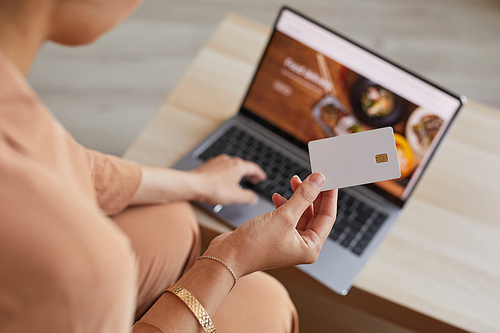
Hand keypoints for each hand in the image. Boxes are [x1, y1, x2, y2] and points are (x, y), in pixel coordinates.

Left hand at [189, 154, 266, 205]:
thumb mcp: (236, 197)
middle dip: (249, 173)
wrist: (192, 185)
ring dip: (237, 172)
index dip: (259, 174)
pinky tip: (223, 179)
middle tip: (252, 179)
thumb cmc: (213, 189)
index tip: (261, 177)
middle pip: (243, 165)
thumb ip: (248, 197)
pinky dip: (227, 172)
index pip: (253, 168)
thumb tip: (253, 198)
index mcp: (238, 166)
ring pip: (231, 165)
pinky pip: (221, 167)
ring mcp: (218, 162)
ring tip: (238, 180)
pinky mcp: (209, 165)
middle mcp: (228, 161)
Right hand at [205, 173, 337, 277]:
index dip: (329, 196)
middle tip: (311, 176)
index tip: (329, 178)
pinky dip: (284, 204)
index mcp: (310, 247)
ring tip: (293, 181)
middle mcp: (301, 246)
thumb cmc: (254, 244)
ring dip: (297, 197)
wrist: (227, 256)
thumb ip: (303, 196)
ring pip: (300, 213)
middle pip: (315, 214)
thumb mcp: (284, 216)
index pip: (328, 217)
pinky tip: (277, 197)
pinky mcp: (276, 235)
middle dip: (312, 194)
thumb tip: (319, 180)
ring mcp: (288, 241)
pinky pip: (287, 216)